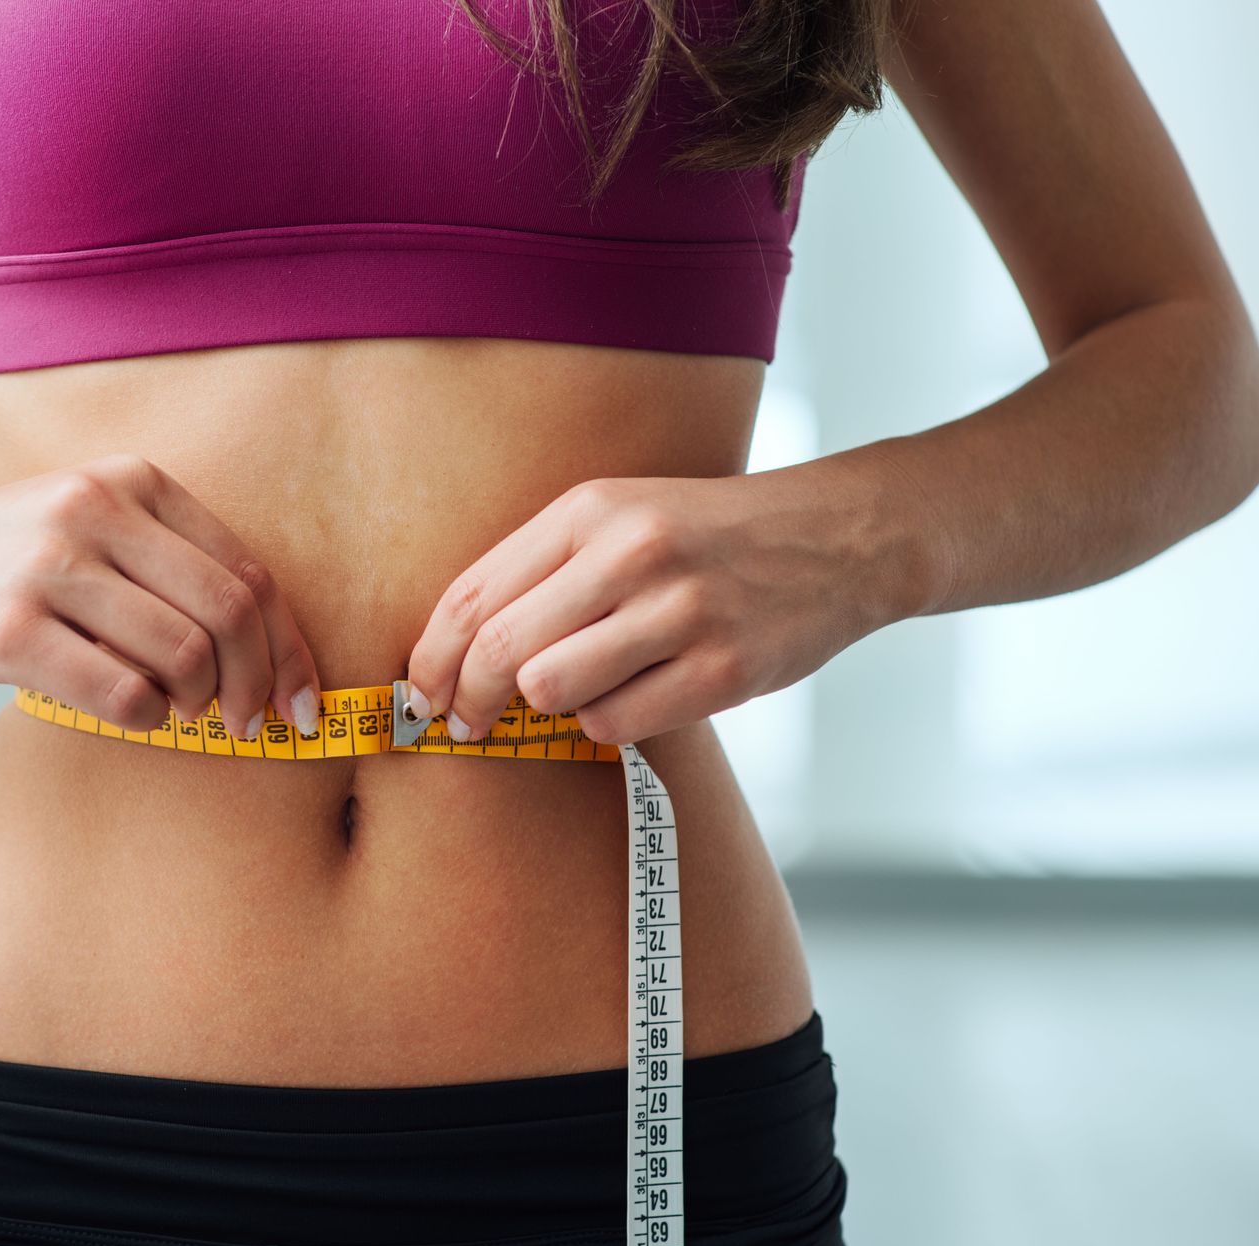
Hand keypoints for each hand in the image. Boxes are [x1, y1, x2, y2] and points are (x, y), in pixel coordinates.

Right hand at [0, 453, 323, 738]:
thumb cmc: (2, 563)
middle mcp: (94, 511)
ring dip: (195, 703)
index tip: (303, 702)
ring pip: (183, 655)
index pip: (248, 573)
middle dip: (257, 684)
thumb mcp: (91, 530)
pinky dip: (144, 717)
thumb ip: (171, 568)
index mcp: (131, 482)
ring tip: (175, 711)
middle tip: (247, 724)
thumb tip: (272, 655)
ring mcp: (48, 566)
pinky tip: (130, 712)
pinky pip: (122, 692)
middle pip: (230, 613)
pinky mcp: (9, 628)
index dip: (291, 648)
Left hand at [401, 469, 909, 744]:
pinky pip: (615, 722)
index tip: (419, 692)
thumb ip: (542, 572)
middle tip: (464, 722)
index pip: (473, 594)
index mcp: (590, 509)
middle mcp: (631, 553)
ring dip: (543, 707)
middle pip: (499, 649)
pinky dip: (606, 723)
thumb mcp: (621, 518)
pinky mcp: (722, 670)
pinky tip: (632, 698)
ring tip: (568, 694)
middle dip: (466, 698)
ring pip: (550, 689)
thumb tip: (452, 652)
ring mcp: (681, 611)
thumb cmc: (707, 537)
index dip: (431, 656)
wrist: (839, 537)